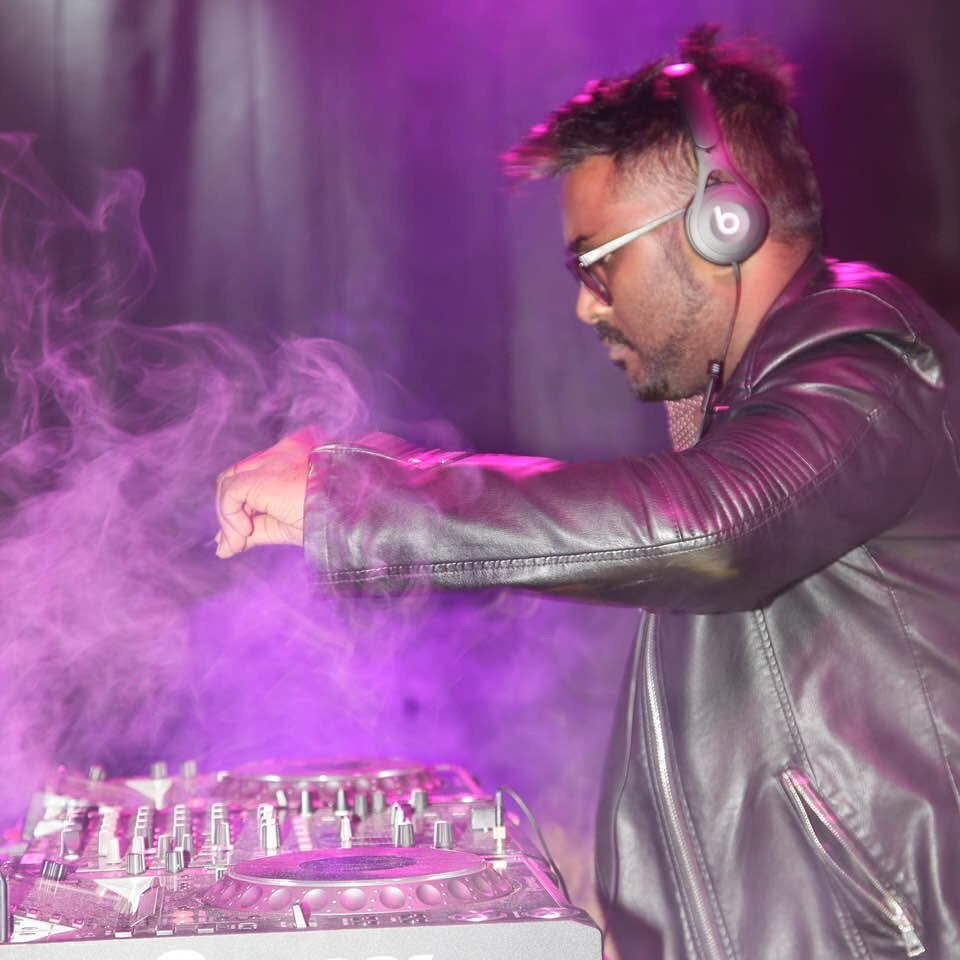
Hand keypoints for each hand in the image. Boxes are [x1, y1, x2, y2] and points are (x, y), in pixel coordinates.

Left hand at [215, 428, 318, 557]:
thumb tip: (223, 547)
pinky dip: (230, 516)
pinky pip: (231, 493)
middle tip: (236, 543)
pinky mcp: (262, 476)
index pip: (252, 477)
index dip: (240, 507)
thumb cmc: (330, 520)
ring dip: (228, 518)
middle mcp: (278, 455)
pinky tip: (245, 535)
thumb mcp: (286, 526)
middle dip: (229, 512)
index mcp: (290, 460)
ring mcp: (269, 462)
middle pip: (235, 478)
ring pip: (229, 484)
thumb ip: (256, 530)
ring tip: (241, 543)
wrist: (352, 514)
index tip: (240, 537)